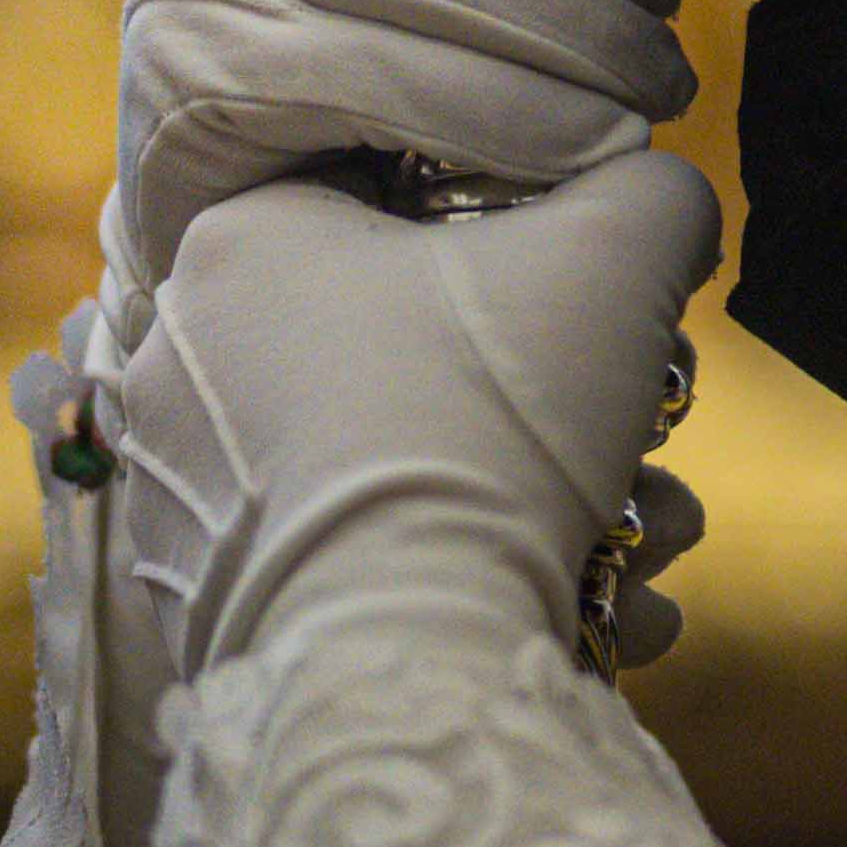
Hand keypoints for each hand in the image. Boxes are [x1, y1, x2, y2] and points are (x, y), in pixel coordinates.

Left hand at [115, 143, 720, 681]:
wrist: (398, 649)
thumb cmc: (487, 419)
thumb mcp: (617, 253)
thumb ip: (653, 197)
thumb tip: (659, 207)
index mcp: (249, 241)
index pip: (398, 198)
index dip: (525, 247)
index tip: (595, 310)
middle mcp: (188, 360)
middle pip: (417, 351)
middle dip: (559, 408)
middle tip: (639, 448)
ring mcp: (187, 493)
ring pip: (404, 469)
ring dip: (543, 505)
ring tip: (638, 549)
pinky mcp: (209, 607)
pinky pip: (362, 566)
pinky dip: (468, 580)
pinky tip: (579, 614)